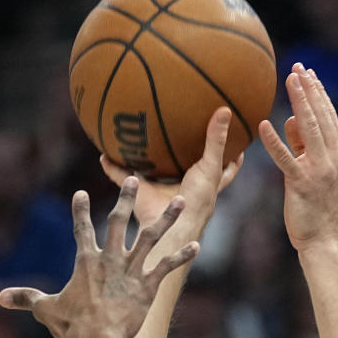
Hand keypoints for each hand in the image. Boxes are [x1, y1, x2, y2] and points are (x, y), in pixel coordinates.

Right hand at [0, 178, 198, 337]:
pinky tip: (196, 244)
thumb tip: (0, 298)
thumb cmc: (71, 326)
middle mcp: (110, 260)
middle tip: (136, 179)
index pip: (81, 229)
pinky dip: (181, 256)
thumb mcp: (46, 309)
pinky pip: (167, 267)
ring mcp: (130, 272)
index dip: (79, 211)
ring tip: (181, 200)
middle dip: (127, 198)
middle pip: (118, 222)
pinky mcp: (147, 287)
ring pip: (151, 237)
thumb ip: (26, 298)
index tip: (80, 193)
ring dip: (166, 218)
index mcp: (86, 262)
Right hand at [100, 107, 244, 234]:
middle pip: (184, 169)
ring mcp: (161, 192)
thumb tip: (224, 109)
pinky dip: (112, 169)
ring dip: (141, 161)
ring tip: (134, 140)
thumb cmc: (197, 201)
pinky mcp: (141, 195)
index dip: (231, 158)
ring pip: (150, 174)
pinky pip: (122, 178)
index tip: (234, 141)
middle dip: (180, 155)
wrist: (172, 227)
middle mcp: (183, 187)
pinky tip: (103, 156)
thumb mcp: (210, 167)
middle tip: (179, 132)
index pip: (225, 170)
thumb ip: (216, 141)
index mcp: (206, 184)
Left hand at [259, 65, 337, 251]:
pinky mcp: (302, 184)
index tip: (307, 72)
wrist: (322, 239)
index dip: (318, 93)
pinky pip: (286, 158)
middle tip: (296, 68)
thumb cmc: (316, 206)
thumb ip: (304, 144)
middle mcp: (335, 158)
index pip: (328, 116)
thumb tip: (292, 118)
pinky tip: (263, 125)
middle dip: (309, 89)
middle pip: (320, 116)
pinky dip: (274, 141)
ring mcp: (320, 170)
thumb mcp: (314, 170)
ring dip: (298, 102)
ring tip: (289, 81)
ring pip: (309, 129)